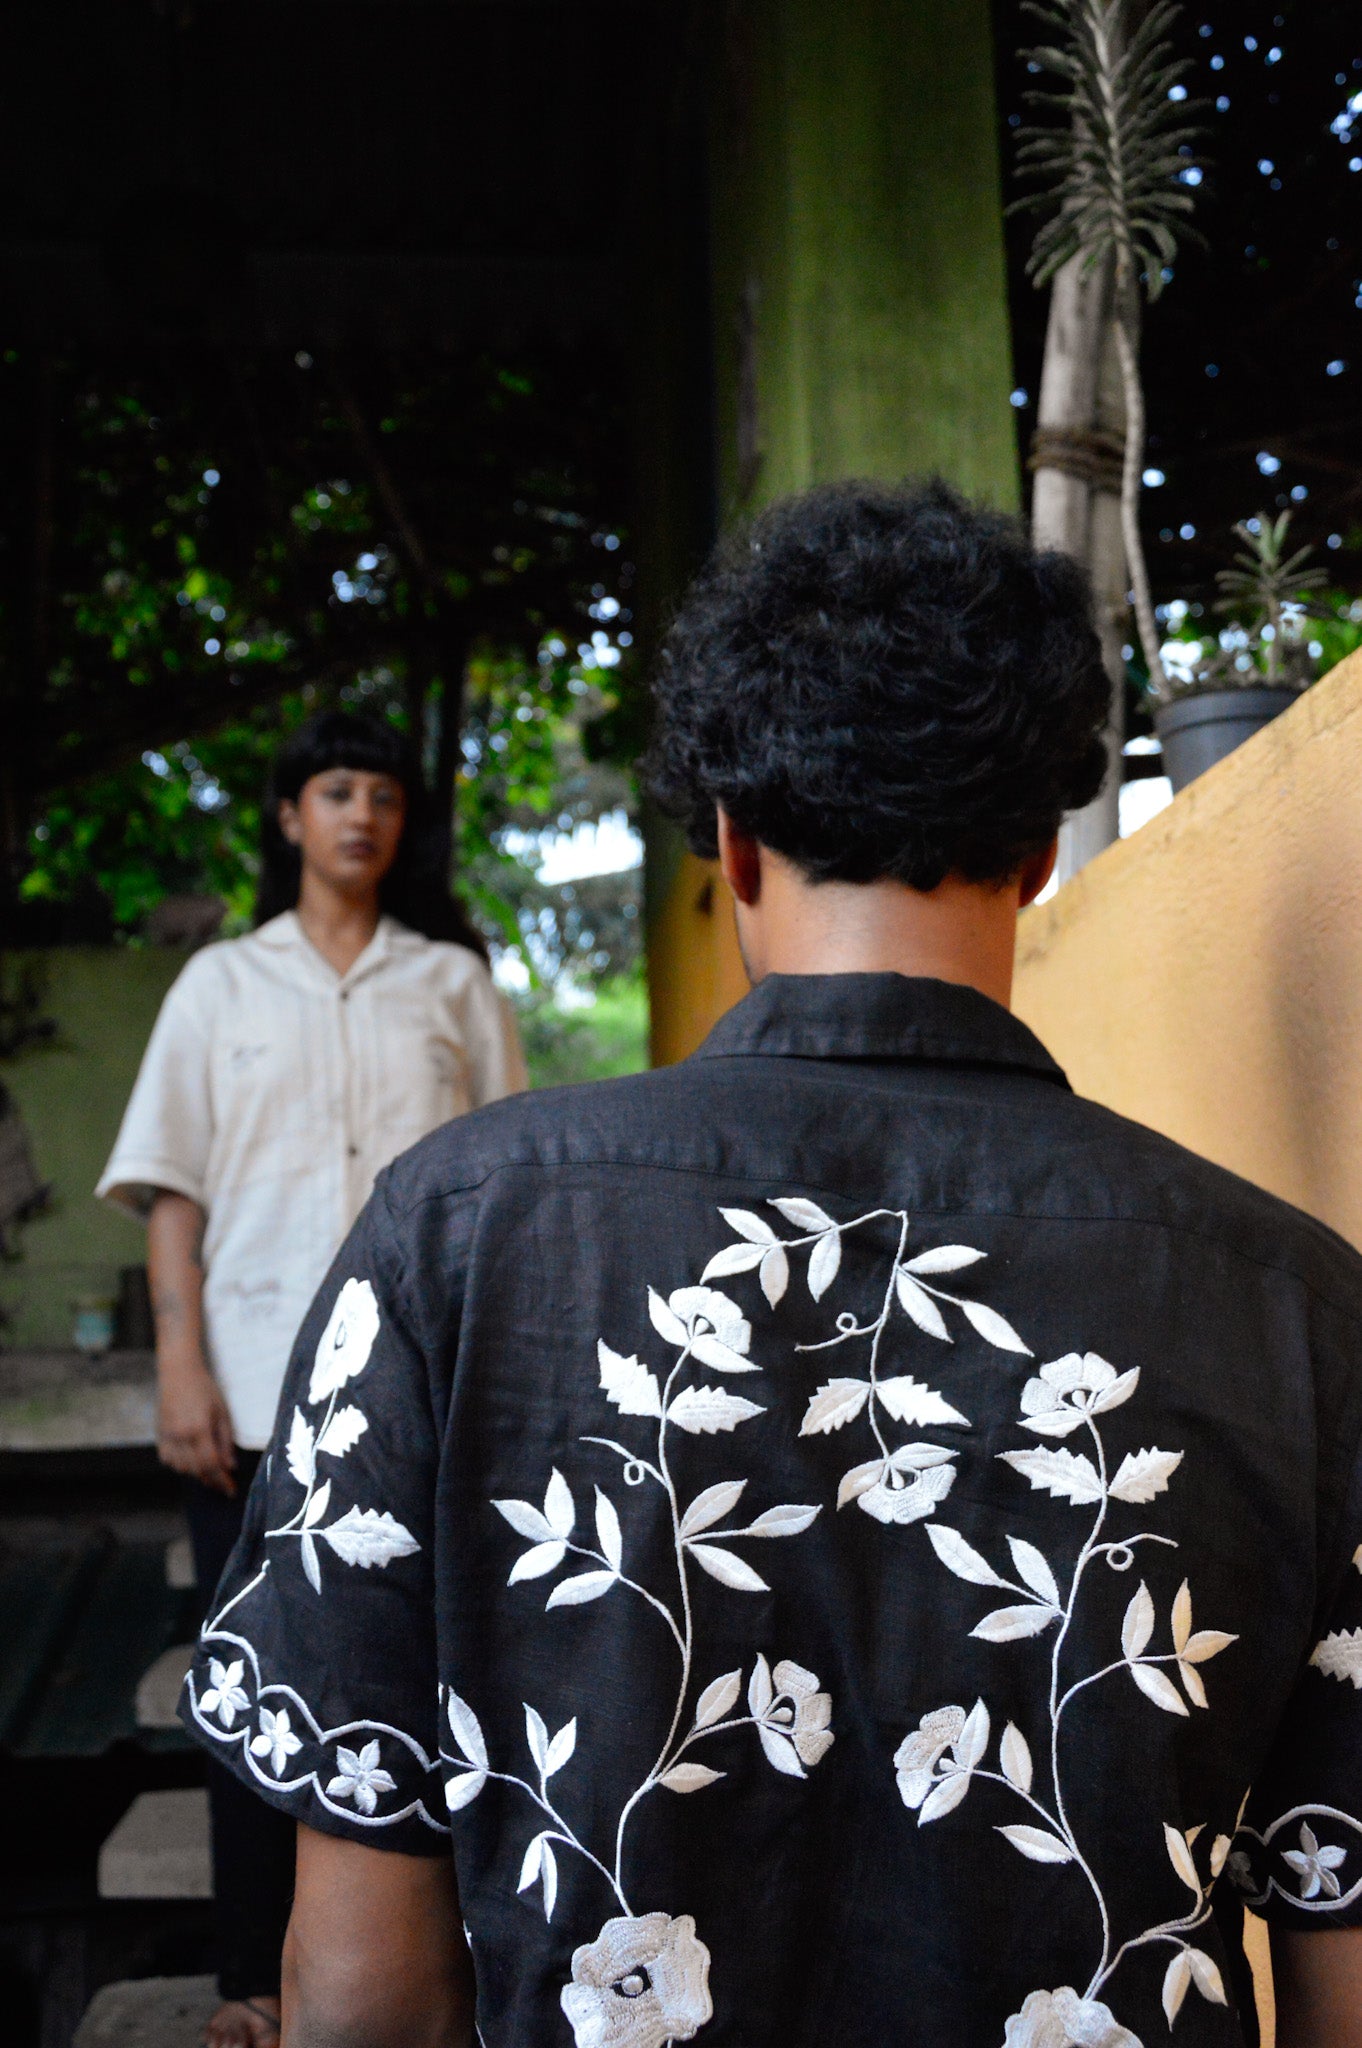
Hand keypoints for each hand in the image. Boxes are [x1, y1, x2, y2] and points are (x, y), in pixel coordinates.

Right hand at [157, 1356, 237, 1494]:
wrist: (178, 1372)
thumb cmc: (205, 1389)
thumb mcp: (222, 1412)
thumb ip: (225, 1441)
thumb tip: (230, 1466)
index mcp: (199, 1429)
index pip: (211, 1464)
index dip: (222, 1481)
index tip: (231, 1490)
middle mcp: (180, 1436)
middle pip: (196, 1469)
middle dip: (211, 1480)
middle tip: (223, 1485)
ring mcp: (167, 1436)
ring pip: (181, 1468)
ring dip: (196, 1474)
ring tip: (209, 1472)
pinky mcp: (159, 1435)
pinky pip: (168, 1460)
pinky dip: (180, 1465)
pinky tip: (190, 1461)